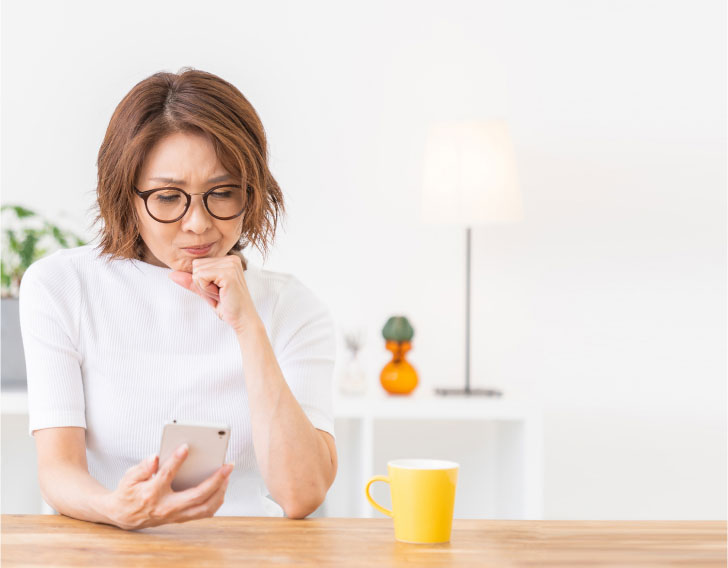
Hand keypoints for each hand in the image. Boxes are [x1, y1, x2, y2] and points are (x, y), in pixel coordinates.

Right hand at [103, 444, 233, 529]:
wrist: (123, 517)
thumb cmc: (128, 493)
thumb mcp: (128, 477)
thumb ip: (142, 467)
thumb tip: (155, 458)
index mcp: (151, 494)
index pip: (166, 475)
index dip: (176, 460)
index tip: (186, 447)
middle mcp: (166, 507)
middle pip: (196, 495)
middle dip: (216, 480)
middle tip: (228, 465)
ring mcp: (175, 515)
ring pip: (205, 508)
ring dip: (220, 491)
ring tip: (228, 475)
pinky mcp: (180, 518)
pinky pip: (204, 513)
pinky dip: (216, 501)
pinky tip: (222, 487)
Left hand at [168, 255, 257, 333]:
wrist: (243, 319)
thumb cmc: (228, 306)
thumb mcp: (206, 291)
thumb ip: (192, 281)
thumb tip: (172, 274)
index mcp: (228, 260)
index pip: (198, 263)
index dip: (202, 281)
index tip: (218, 290)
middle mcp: (231, 259)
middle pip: (196, 266)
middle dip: (202, 283)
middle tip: (219, 293)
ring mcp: (230, 265)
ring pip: (197, 272)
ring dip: (205, 287)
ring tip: (221, 294)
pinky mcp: (228, 273)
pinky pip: (201, 277)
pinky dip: (207, 290)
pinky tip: (221, 294)